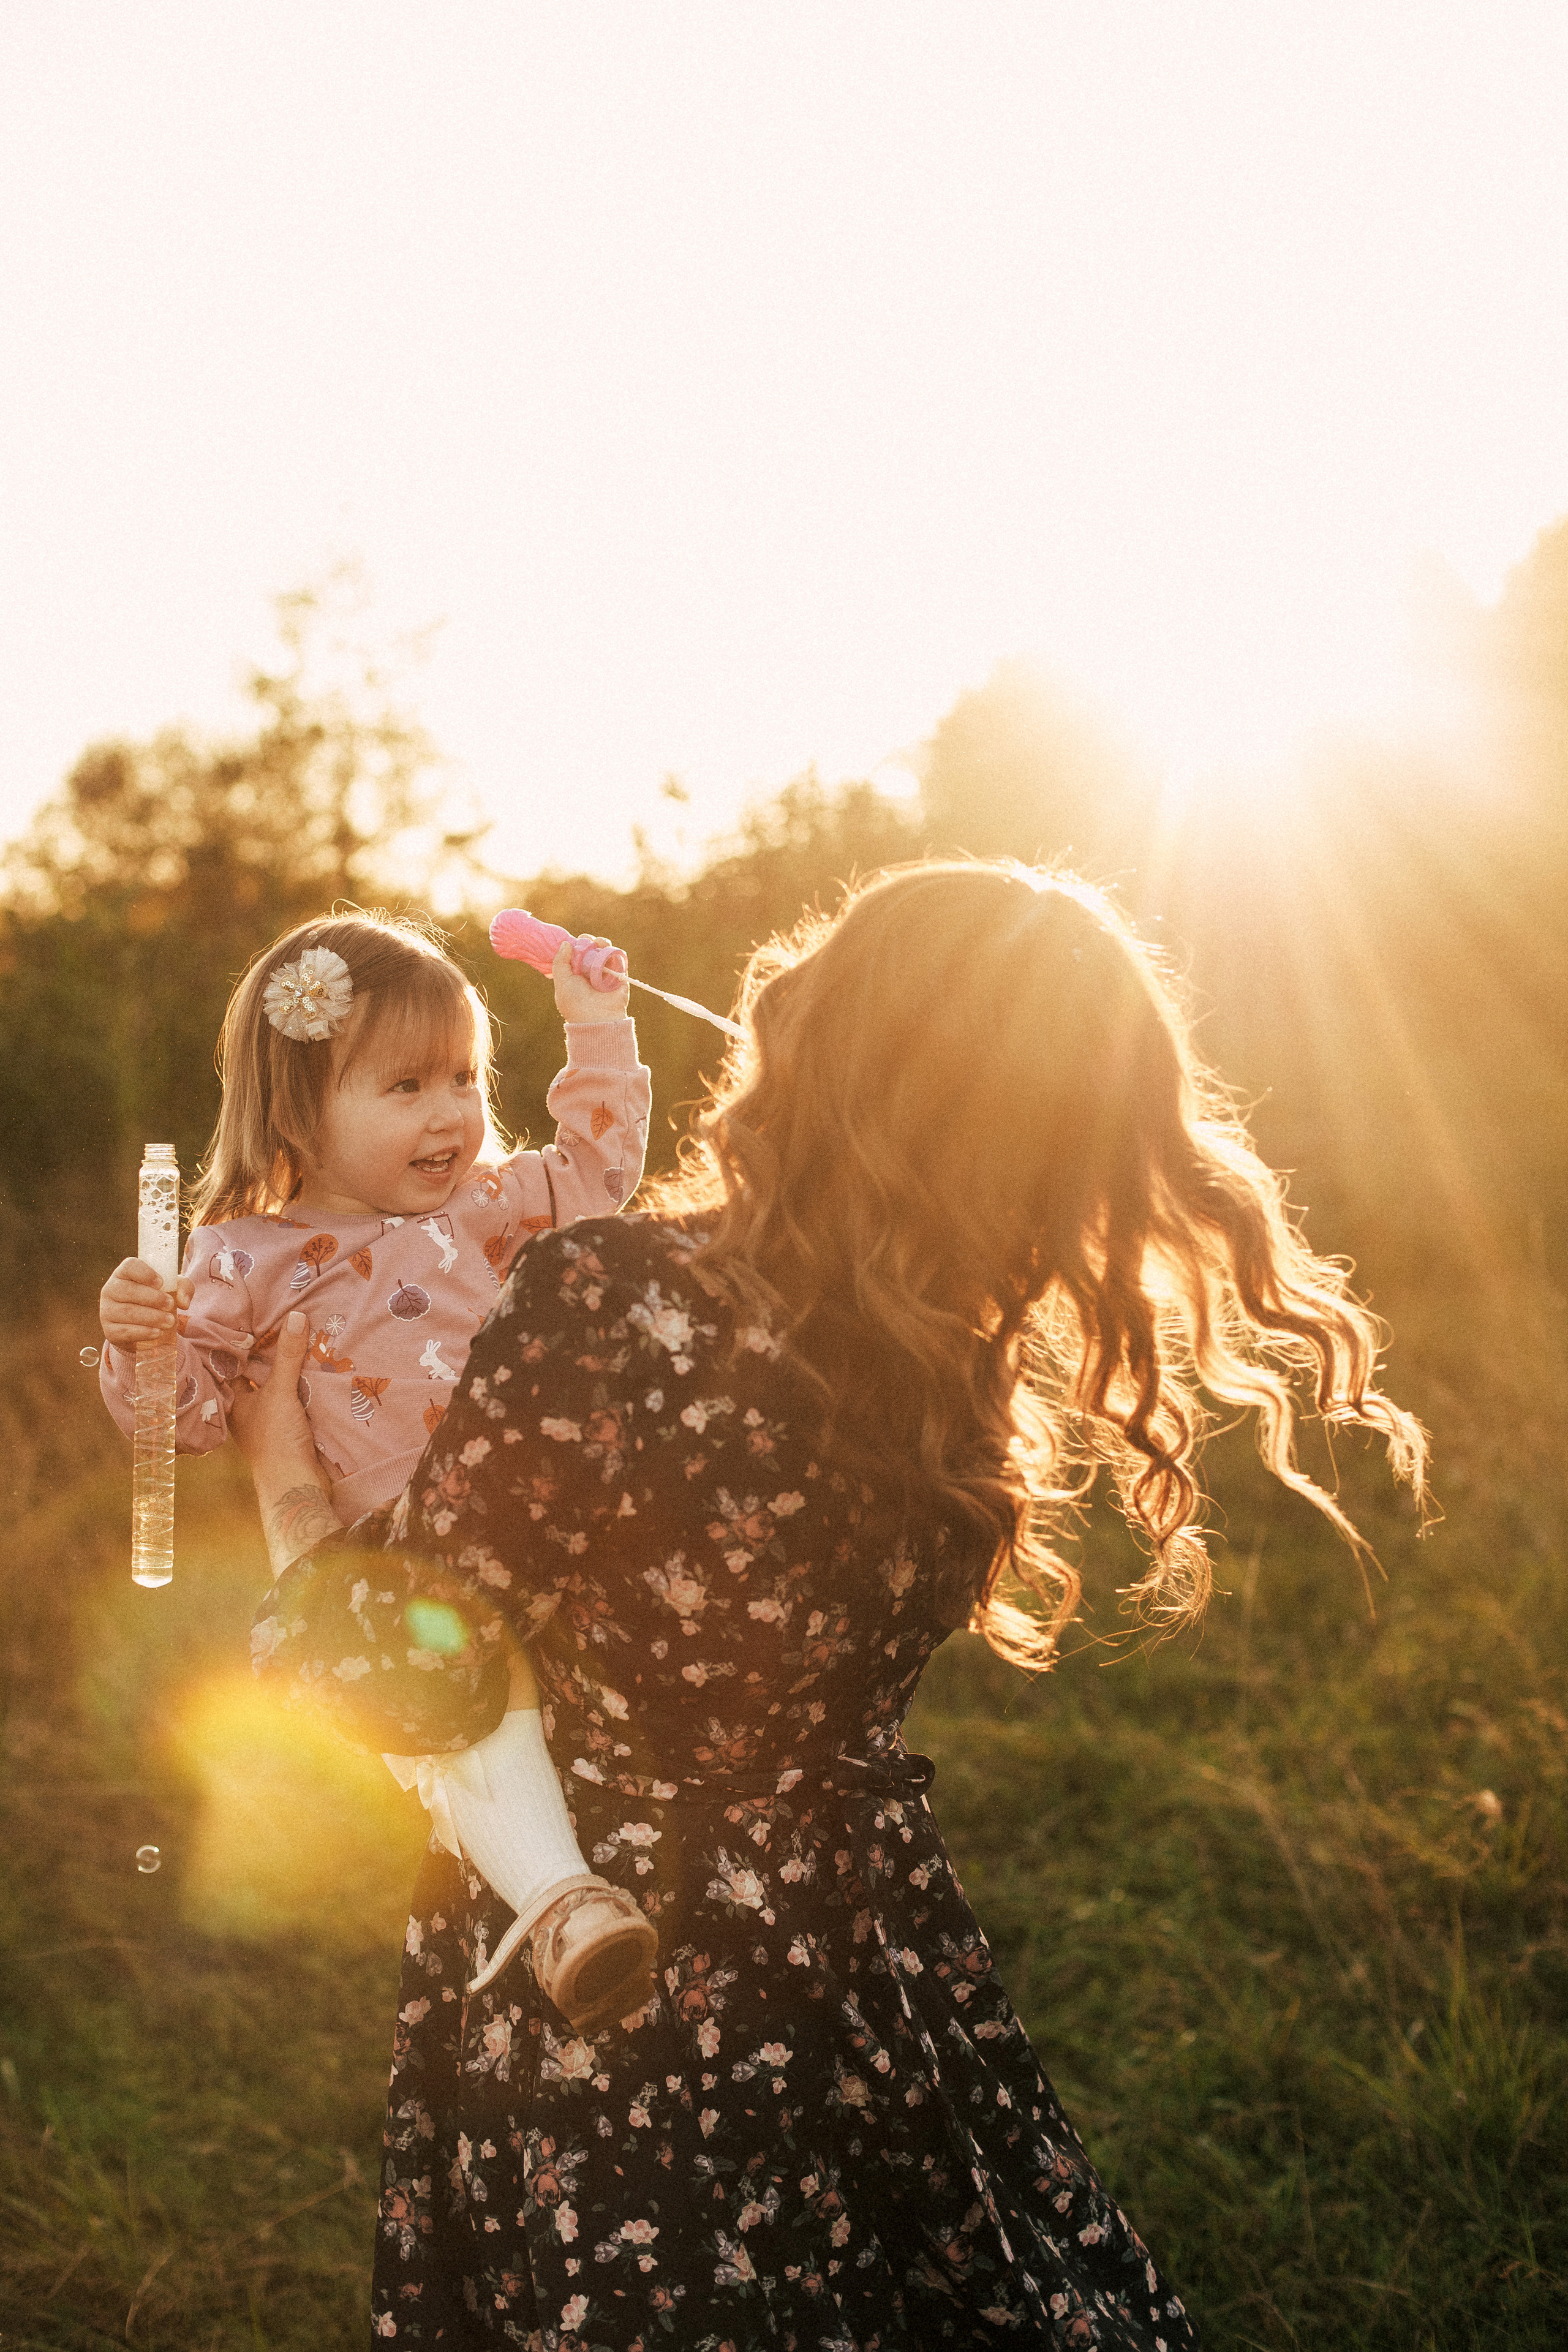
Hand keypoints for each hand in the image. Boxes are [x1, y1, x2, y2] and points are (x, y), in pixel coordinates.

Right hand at [100, 1258, 192, 1349]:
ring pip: (128, 1312)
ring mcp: (107, 1310)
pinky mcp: (109, 1330)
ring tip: (170, 1321)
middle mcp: (111, 1289)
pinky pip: (125, 1331)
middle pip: (129, 1290)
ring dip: (152, 1317)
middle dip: (153, 1298)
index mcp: (124, 1273)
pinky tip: (157, 1333)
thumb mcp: (172, 1289)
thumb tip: (183, 1302)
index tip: (161, 1283)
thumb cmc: (156, 1300)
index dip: (145, 1273)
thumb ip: (182, 1288)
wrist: (142, 1327)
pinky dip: (143, 1332)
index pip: (129, 1266)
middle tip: (170, 1305)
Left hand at [229, 1311, 340, 1576]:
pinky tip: (312, 1365)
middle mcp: (245, 1409)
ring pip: (272, 1385)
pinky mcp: (286, 1427)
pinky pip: (291, 1396)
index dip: (236, 1342)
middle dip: (264, 1351)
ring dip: (284, 1367)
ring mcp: (266, 1419)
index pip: (229, 1363)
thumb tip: (296, 1316)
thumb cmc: (275, 1439)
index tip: (247, 1316)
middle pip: (252, 1373)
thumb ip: (287, 1356)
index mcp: (231, 1400)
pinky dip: (298, 1382)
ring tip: (296, 1334)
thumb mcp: (280, 1392)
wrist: (296, 1483)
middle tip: (276, 1319)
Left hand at [551, 934, 629, 1025]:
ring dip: (602, 943)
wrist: (597, 1018)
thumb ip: (560, 961)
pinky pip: (619, 958)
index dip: (576, 945)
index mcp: (576, 974)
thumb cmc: (576, 1002)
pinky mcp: (619, 975)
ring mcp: (606, 973)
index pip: (576, 954)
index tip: (575, 941)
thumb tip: (566, 943)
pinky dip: (614, 950)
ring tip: (599, 943)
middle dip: (589, 941)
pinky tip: (607, 948)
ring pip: (605, 951)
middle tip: (587, 940)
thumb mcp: (562, 981)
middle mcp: (591, 972)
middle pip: (591, 950)